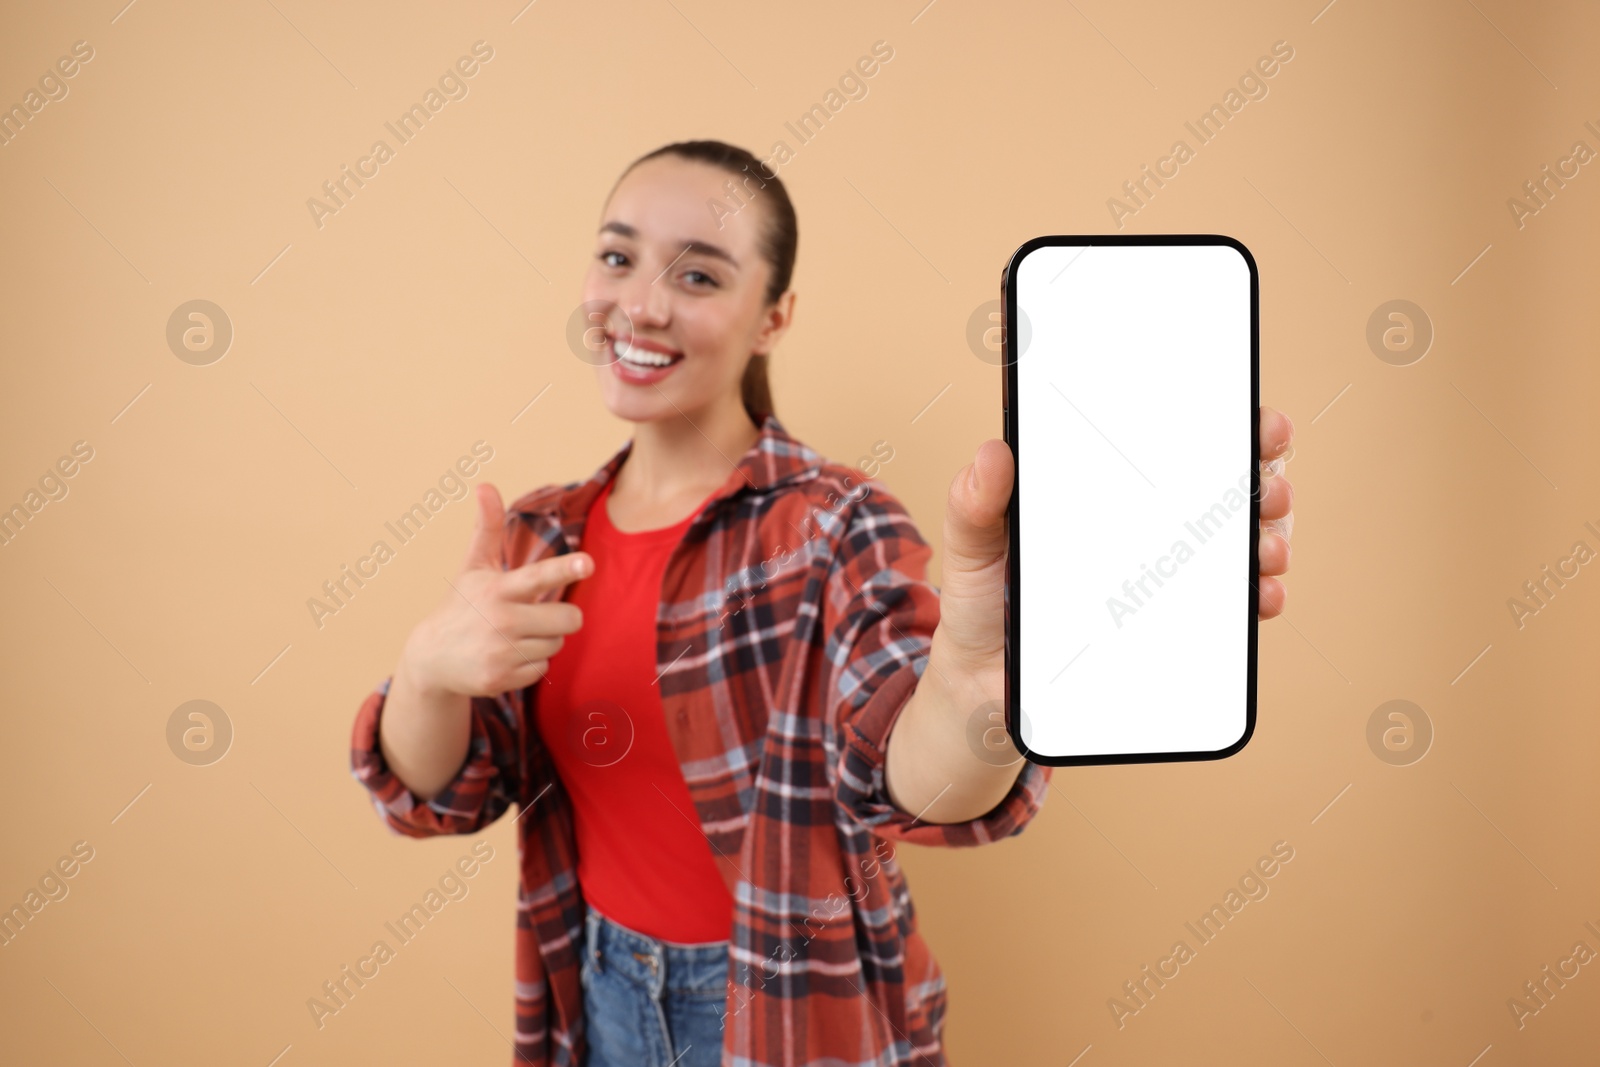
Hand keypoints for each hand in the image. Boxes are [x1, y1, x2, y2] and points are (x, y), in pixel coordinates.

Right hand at [400, 483, 589, 698]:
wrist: (431, 658)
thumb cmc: (462, 605)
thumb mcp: (474, 567)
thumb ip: (487, 528)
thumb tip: (485, 484)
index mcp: (498, 589)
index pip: (539, 577)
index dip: (566, 569)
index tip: (588, 563)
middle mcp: (500, 621)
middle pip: (568, 618)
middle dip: (561, 617)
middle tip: (536, 615)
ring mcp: (500, 652)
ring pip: (557, 644)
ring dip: (544, 640)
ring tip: (514, 636)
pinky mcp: (500, 679)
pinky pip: (542, 668)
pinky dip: (530, 664)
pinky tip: (507, 657)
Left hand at [934, 403, 1297, 679]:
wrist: (983, 681)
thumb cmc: (980, 600)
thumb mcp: (970, 546)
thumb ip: (974, 502)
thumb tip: (993, 452)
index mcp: (1107, 491)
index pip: (1177, 443)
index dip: (1226, 424)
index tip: (1256, 421)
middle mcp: (1147, 526)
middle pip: (1224, 488)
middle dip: (1263, 478)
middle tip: (1268, 485)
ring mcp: (1165, 575)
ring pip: (1240, 544)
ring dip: (1270, 537)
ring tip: (1264, 546)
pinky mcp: (1174, 626)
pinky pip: (1230, 608)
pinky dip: (1258, 597)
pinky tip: (1260, 595)